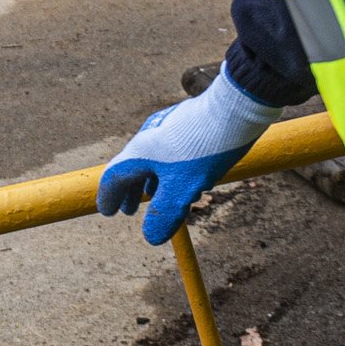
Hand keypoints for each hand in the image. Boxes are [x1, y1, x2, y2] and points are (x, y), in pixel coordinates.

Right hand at [95, 60, 281, 243]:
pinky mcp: (185, 125)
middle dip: (129, 192)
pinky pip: (167, 153)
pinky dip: (165, 171)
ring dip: (149, 182)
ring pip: (151, 161)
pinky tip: (183, 178)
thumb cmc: (206, 147)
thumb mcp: (184, 187)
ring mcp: (166, 129)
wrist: (236, 107)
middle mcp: (148, 137)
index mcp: (141, 152)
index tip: (108, 212)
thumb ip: (165, 213)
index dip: (109, 197)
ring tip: (155, 197)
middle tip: (130, 211)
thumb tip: (151, 238)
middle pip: (131, 168)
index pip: (114, 177)